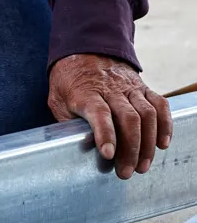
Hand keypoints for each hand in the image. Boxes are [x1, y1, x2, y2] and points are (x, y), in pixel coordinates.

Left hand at [48, 54, 172, 179]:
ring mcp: (130, 88)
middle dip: (130, 149)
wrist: (85, 50)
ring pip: (147, 114)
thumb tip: (78, 145)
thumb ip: (67, 122)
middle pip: (128, 119)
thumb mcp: (57, 100)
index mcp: (86, 93)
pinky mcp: (142, 87)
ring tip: (142, 165)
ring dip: (148, 143)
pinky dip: (165, 124)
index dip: (105, 134)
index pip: (99, 113)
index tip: (108, 154)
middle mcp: (111, 90)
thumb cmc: (68, 81)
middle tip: (126, 172)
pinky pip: (159, 104)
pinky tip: (162, 144)